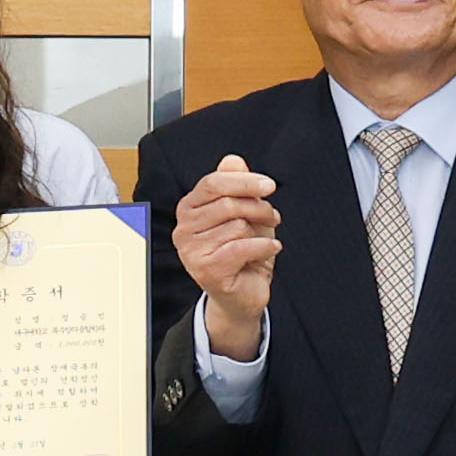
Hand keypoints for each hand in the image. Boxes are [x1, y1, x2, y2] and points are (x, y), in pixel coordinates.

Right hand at [176, 154, 281, 359]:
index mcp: (189, 209)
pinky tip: (270, 250)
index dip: (243, 181)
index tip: (269, 185)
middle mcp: (183, 229)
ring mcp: (191, 251)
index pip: (213, 183)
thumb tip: (233, 160)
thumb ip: (236, 185)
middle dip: (258, 208)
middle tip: (272, 217)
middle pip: (227, 203)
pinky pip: (242, 247)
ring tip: (264, 239)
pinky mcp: (206, 270)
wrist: (241, 295)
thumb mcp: (243, 213)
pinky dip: (264, 247)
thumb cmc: (242, 252)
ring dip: (261, 232)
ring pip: (237, 226)